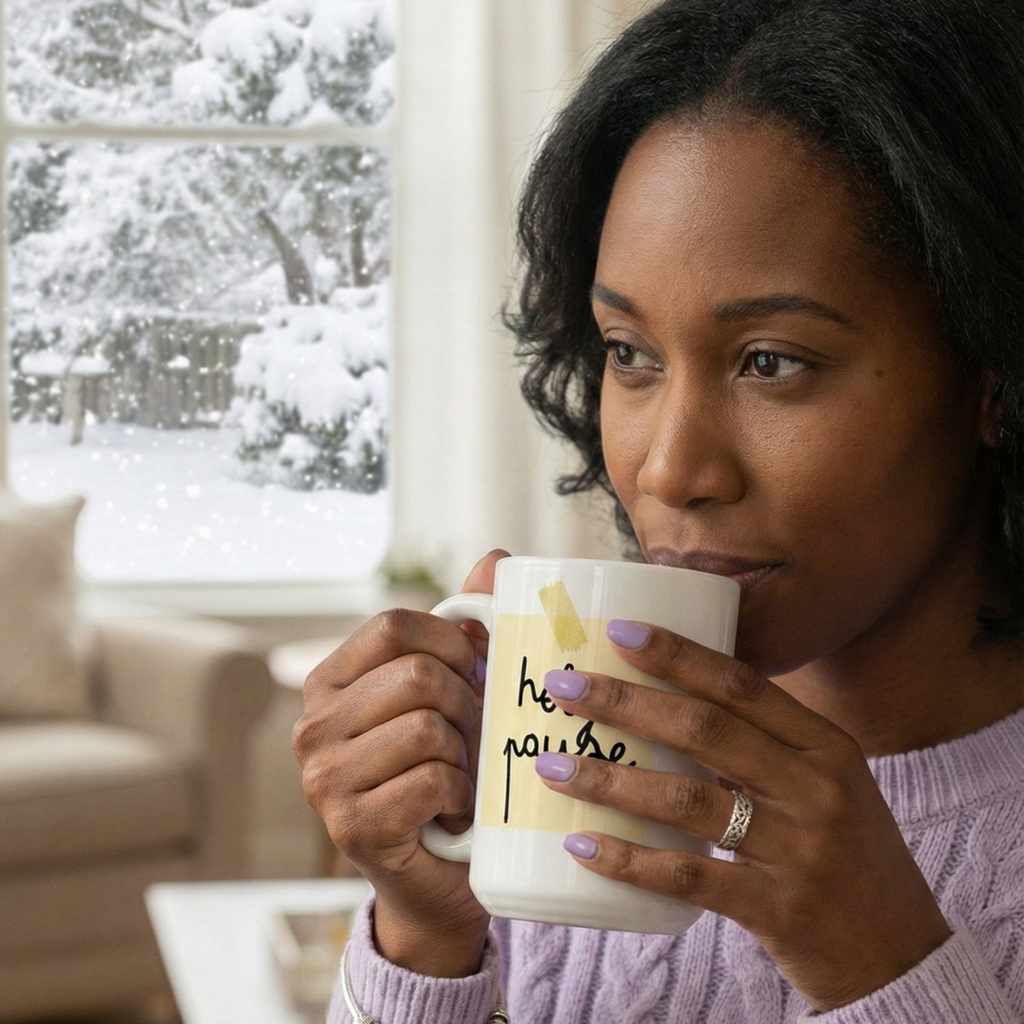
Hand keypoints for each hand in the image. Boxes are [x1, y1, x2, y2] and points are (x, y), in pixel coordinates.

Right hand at [292, 549, 507, 976]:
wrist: (438, 877)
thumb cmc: (446, 771)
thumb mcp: (454, 693)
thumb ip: (467, 625)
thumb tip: (496, 556)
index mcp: (331, 681)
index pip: (394, 624)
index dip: (452, 642)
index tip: (475, 672)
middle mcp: (313, 725)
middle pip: (418, 675)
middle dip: (468, 704)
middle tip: (472, 736)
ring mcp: (323, 778)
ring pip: (428, 726)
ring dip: (466, 754)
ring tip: (462, 775)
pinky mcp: (350, 826)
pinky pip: (433, 779)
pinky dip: (464, 795)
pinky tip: (456, 812)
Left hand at [535, 621, 951, 1010]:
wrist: (903, 956)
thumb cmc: (848, 855)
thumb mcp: (826, 784)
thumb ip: (763, 745)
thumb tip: (670, 704)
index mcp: (825, 745)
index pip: (742, 684)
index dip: (677, 654)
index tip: (618, 629)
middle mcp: (815, 787)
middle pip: (704, 729)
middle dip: (624, 701)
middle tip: (562, 686)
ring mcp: (799, 850)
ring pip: (685, 800)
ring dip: (609, 780)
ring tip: (550, 764)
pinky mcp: (778, 909)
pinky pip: (689, 878)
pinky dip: (629, 860)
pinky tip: (582, 845)